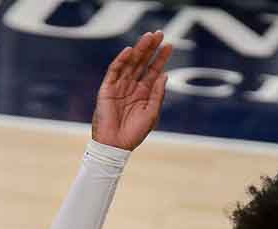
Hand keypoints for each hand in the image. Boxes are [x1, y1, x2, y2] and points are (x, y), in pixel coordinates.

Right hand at [92, 31, 172, 151]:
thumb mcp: (151, 114)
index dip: (160, 58)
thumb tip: (164, 75)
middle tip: (160, 33)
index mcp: (143, 93)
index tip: (169, 45)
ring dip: (139, 49)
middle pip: (142, 62)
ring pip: (130, 63)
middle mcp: (132, 86)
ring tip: (148, 37)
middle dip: (150, 48)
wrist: (116, 146)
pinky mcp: (107, 89)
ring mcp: (119, 86)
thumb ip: (157, 94)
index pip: (153, 70)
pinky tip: (129, 51)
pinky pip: (114, 71)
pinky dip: (121, 61)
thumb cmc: (134, 134)